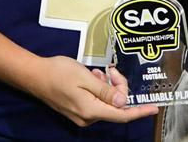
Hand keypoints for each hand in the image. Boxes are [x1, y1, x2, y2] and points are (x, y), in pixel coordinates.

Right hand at [30, 56, 158, 125]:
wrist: (34, 75)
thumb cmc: (56, 73)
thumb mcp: (86, 78)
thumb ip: (106, 91)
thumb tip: (123, 101)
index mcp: (89, 110)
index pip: (121, 114)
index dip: (139, 112)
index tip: (153, 109)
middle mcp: (86, 116)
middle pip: (115, 105)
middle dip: (118, 86)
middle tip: (110, 71)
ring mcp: (81, 114)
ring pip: (107, 101)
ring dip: (107, 86)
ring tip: (97, 73)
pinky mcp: (78, 109)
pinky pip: (97, 100)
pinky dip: (99, 88)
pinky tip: (92, 78)